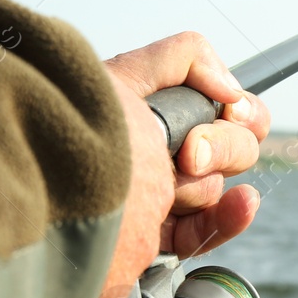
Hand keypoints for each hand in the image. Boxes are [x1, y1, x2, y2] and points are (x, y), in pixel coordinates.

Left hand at [95, 32, 270, 297]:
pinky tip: (242, 203)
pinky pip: (209, 229)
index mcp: (146, 110)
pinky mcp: (159, 238)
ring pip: (217, 184)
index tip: (230, 109)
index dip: (235, 105)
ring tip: (166, 186)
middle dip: (221, 145)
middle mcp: (156, 148)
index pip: (216, 101)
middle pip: (232, 143)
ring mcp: (159, 195)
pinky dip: (231, 216)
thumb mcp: (125, 77)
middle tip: (189, 154)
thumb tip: (231, 91)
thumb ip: (184, 60)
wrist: (55, 202)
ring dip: (200, 184)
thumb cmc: (79, 136)